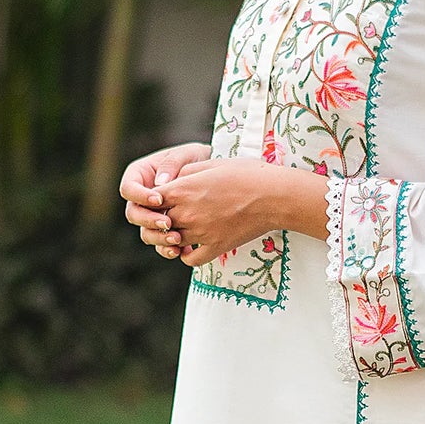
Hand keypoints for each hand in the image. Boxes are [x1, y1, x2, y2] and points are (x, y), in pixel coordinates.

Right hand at [120, 141, 211, 257]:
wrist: (211, 176)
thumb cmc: (193, 158)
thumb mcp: (184, 154)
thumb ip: (172, 164)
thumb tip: (160, 183)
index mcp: (139, 176)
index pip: (128, 189)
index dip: (140, 197)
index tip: (159, 200)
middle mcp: (141, 198)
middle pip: (133, 214)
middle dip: (149, 221)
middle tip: (168, 223)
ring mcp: (152, 216)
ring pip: (145, 232)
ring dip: (158, 238)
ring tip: (177, 239)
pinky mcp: (164, 230)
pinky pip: (160, 244)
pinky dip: (168, 249)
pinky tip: (181, 250)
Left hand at [160, 158, 327, 264]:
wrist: (274, 196)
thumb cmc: (246, 174)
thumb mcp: (212, 163)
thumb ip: (187, 171)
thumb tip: (171, 179)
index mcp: (182, 189)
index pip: (150, 200)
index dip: (152, 199)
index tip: (161, 198)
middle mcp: (187, 213)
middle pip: (157, 222)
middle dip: (159, 219)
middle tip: (169, 215)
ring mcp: (200, 232)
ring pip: (171, 242)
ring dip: (171, 238)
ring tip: (180, 230)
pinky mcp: (215, 247)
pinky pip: (190, 260)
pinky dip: (186, 256)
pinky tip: (191, 248)